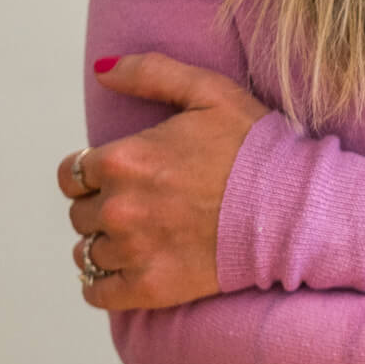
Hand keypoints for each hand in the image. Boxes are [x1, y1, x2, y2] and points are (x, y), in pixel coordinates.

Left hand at [58, 53, 268, 311]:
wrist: (293, 208)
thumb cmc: (255, 148)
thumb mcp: (209, 92)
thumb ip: (150, 73)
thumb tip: (102, 70)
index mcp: (123, 159)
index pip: (72, 174)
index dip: (92, 173)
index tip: (119, 177)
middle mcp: (118, 207)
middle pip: (79, 214)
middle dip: (101, 207)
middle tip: (141, 205)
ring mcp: (133, 251)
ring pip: (86, 253)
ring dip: (105, 245)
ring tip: (140, 237)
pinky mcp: (149, 287)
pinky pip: (98, 293)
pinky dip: (104, 285)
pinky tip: (127, 272)